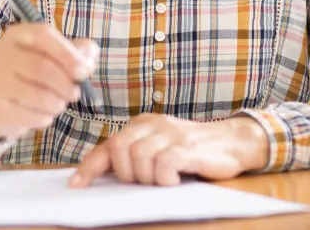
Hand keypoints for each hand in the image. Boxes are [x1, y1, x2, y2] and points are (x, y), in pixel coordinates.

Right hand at [0, 24, 96, 145]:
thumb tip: (88, 58)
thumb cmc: (34, 72)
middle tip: (75, 94)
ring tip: (60, 104)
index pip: (44, 35)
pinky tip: (45, 114)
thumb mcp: (57, 56)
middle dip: (65, 84)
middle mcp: (3, 52)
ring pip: (36, 94)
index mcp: (20, 34)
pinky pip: (28, 114)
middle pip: (41, 67)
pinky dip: (44, 117)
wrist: (0, 99)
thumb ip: (79, 52)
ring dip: (57, 103)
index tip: (84, 72)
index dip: (67, 54)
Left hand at [70, 115, 268, 187]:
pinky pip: (164, 163)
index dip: (90, 166)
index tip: (77, 185)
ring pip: (140, 157)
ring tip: (161, 183)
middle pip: (120, 150)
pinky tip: (173, 182)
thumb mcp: (160, 149)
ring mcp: (172, 134)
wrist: (232, 142)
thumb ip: (135, 157)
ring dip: (147, 179)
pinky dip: (165, 178)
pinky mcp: (189, 147)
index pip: (108, 145)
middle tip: (143, 183)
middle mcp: (154, 125)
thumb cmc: (192, 151)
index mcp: (143, 125)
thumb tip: (101, 178)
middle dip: (126, 174)